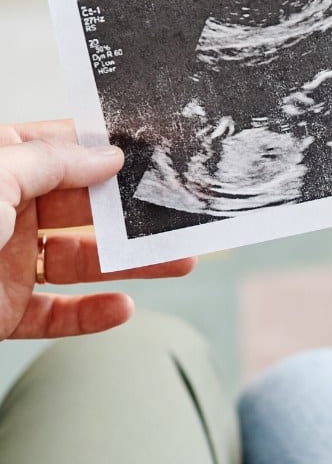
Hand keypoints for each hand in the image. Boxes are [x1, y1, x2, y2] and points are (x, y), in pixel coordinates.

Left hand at [0, 120, 195, 341]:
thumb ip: (51, 162)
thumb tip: (107, 156)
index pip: (62, 149)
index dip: (107, 149)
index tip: (157, 151)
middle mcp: (6, 213)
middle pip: (82, 208)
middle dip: (133, 212)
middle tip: (181, 211)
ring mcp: (7, 262)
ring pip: (80, 261)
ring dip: (131, 264)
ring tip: (179, 261)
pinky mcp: (4, 312)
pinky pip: (57, 314)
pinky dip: (92, 314)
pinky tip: (123, 306)